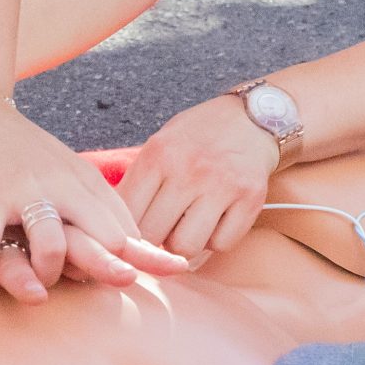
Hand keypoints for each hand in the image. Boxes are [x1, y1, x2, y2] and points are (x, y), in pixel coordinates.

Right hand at [0, 104, 187, 303]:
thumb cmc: (16, 147)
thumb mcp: (63, 168)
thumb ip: (90, 201)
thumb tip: (127, 239)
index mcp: (81, 180)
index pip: (125, 222)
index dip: (149, 251)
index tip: (177, 269)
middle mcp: (59, 185)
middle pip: (103, 235)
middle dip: (117, 268)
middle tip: (122, 286)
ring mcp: (23, 190)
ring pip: (52, 247)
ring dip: (46, 275)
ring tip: (35, 288)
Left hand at [117, 94, 282, 261]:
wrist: (252, 117)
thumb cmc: (198, 136)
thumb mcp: (161, 144)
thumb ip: (139, 180)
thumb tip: (112, 224)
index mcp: (159, 154)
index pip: (128, 213)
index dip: (128, 231)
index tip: (134, 234)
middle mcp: (189, 169)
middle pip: (154, 235)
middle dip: (156, 240)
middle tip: (165, 229)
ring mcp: (221, 184)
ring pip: (187, 247)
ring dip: (186, 243)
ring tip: (190, 226)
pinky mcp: (250, 198)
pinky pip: (221, 245)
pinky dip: (216, 240)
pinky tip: (217, 220)